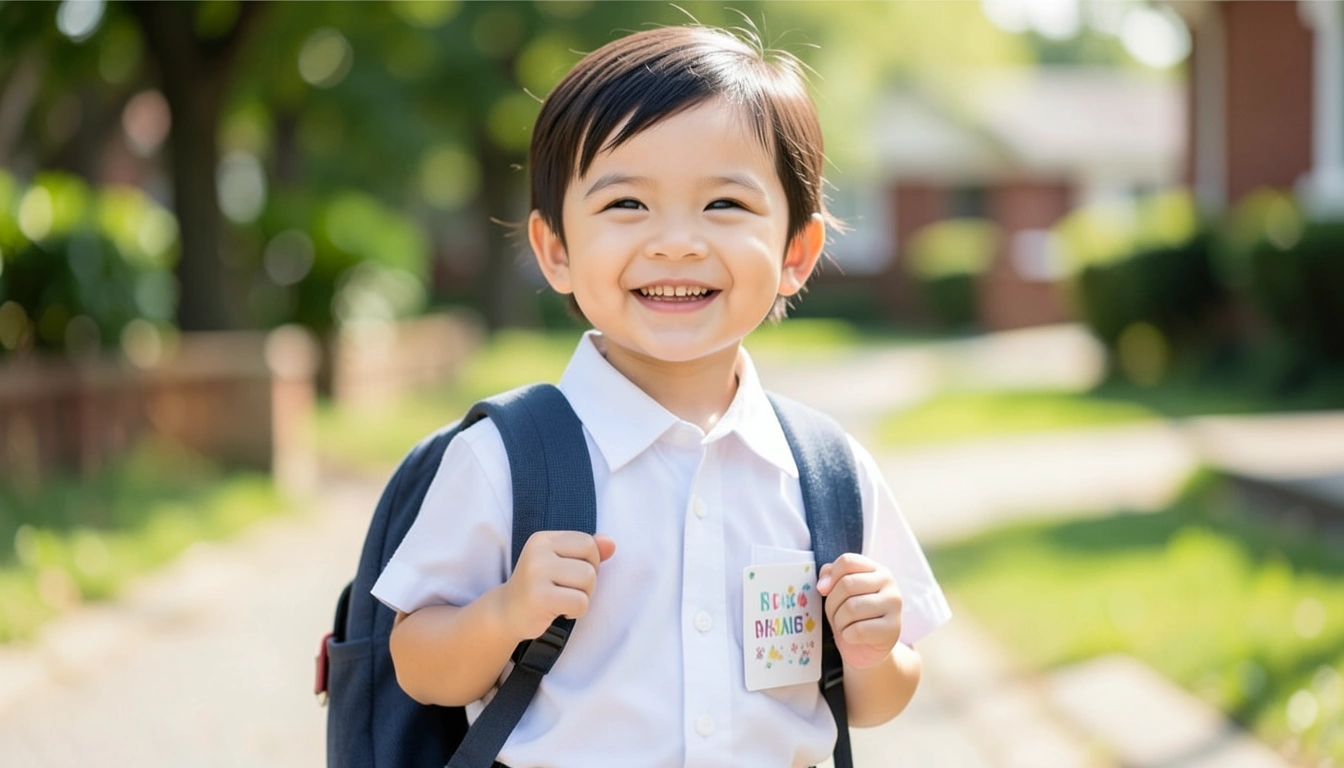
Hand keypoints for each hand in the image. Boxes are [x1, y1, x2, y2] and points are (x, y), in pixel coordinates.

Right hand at [501, 532, 615, 640]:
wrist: (507, 612)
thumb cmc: (541, 587)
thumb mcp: (562, 563)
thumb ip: (587, 551)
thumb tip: (611, 543)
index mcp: (543, 539)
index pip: (588, 543)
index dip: (590, 562)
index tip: (571, 575)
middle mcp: (537, 552)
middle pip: (590, 563)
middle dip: (588, 583)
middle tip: (566, 591)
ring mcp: (535, 574)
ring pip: (588, 580)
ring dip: (583, 597)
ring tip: (563, 600)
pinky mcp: (538, 597)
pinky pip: (580, 602)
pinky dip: (576, 611)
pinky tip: (559, 611)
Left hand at [815, 553, 901, 669]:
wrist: (866, 650)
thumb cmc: (851, 617)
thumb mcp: (838, 594)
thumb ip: (831, 577)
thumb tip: (823, 584)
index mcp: (876, 569)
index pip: (847, 561)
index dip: (830, 577)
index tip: (824, 591)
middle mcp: (889, 583)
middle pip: (847, 584)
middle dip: (832, 603)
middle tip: (835, 615)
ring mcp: (894, 605)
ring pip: (851, 608)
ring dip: (839, 621)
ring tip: (844, 626)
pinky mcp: (893, 629)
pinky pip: (859, 630)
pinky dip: (847, 635)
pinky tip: (852, 637)